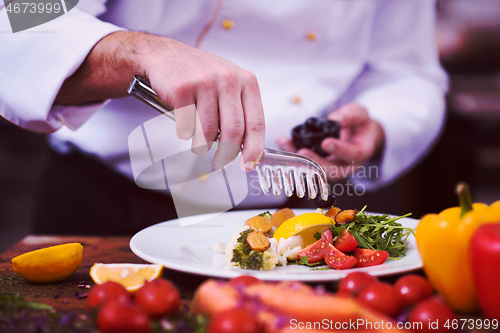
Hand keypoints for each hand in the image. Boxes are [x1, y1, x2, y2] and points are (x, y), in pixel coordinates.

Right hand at [55, 32, 264, 170]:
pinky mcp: (182, 89)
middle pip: (234, 131)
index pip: (256, 122)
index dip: (254, 148)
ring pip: (209, 131)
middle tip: (222, 162)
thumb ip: (239, 111)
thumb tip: (245, 147)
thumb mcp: (227, 85)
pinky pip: (186, 126)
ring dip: (202, 144)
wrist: (163, 55)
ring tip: (198, 141)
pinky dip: (184, 132)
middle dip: (227, 154)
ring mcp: (205, 82)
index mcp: (246, 81)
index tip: (249, 164)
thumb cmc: (198, 75)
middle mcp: (228, 79)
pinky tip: (183, 122)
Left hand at [276, 104, 384, 180]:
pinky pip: (306, 163)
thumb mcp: (361, 114)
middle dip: (314, 162)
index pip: (353, 155)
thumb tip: (336, 118)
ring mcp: (331, 168)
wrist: (358, 135)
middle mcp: (346, 165)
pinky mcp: (319, 165)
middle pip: (331, 170)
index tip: (326, 143)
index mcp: (361, 152)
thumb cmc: (360, 125)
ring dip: (299, 159)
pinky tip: (284, 142)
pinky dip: (294, 154)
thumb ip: (352, 115)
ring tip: (285, 143)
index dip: (339, 150)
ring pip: (315, 170)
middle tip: (301, 151)